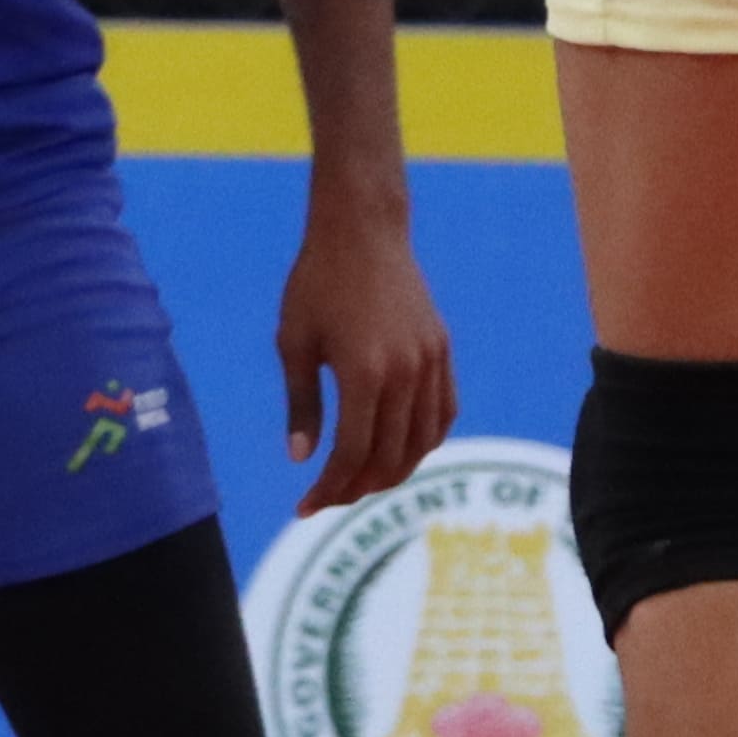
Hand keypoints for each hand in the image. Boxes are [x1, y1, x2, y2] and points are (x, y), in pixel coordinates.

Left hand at [276, 199, 452, 514]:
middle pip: (390, 458)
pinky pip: (443, 414)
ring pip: (422, 443)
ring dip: (392, 471)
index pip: (352, 455)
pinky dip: (423, 442)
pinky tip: (398, 450)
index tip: (303, 507)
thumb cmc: (317, 282)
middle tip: (327, 497)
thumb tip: (303, 460)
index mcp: (365, 373)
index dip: (328, 488)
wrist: (363, 229)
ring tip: (360, 480)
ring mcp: (431, 362)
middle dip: (356, 488)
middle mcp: (406, 373)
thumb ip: (302, 405)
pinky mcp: (442, 350)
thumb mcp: (294, 342)